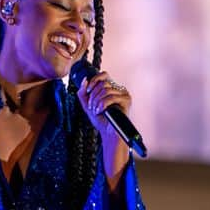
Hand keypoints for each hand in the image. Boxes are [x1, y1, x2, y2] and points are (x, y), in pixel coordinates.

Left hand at [78, 71, 130, 188]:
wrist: (109, 134)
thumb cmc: (101, 121)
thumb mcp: (88, 105)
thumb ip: (83, 93)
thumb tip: (84, 80)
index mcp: (112, 88)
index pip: (104, 75)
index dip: (94, 81)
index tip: (87, 91)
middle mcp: (119, 89)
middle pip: (103, 83)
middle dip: (93, 95)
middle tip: (91, 107)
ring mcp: (124, 94)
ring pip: (106, 90)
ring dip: (96, 101)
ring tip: (95, 111)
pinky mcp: (126, 100)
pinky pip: (111, 97)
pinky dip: (102, 104)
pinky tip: (100, 111)